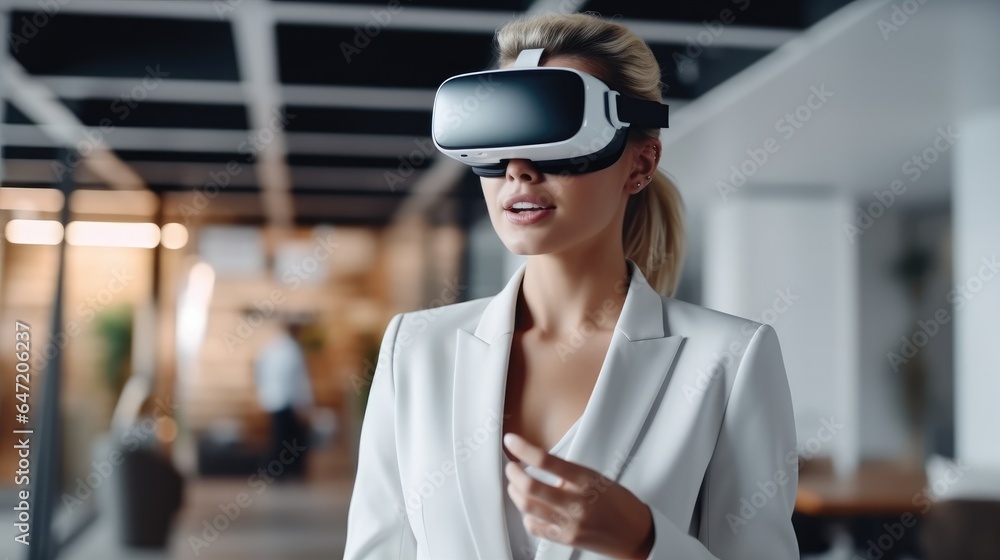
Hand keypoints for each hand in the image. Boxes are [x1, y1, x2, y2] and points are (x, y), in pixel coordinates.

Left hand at [502, 432, 654, 559]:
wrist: (636, 534)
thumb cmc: (619, 503)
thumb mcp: (597, 478)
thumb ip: (569, 474)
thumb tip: (540, 466)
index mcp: (586, 480)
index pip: (547, 461)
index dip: (524, 449)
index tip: (511, 441)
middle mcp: (577, 502)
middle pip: (531, 486)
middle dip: (514, 473)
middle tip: (511, 467)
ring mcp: (570, 523)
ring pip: (528, 506)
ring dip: (515, 492)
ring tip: (515, 485)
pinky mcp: (565, 538)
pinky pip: (534, 526)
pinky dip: (526, 515)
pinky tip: (529, 508)